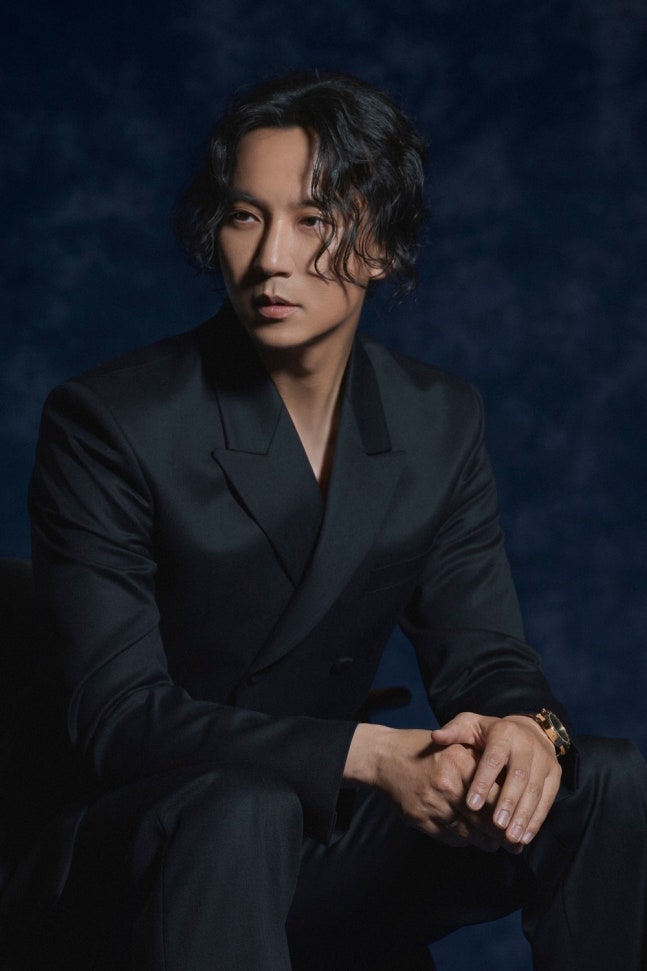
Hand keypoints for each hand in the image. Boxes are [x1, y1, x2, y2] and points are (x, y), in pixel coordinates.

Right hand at [344, 724, 507, 851]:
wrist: (385, 758)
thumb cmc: (426, 750)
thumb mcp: (455, 746)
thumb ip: (480, 763)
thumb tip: (511, 788)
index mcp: (460, 763)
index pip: (495, 795)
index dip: (511, 813)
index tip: (521, 823)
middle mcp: (447, 784)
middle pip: (484, 820)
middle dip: (503, 837)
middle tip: (516, 846)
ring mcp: (432, 804)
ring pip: (469, 834)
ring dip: (485, 843)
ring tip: (494, 844)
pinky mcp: (420, 819)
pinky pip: (449, 838)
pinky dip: (462, 840)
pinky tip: (469, 838)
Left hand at [431, 712, 561, 847]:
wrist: (529, 730)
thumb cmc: (491, 732)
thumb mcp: (471, 724)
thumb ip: (454, 731)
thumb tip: (436, 736)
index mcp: (504, 733)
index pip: (493, 759)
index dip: (483, 782)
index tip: (471, 804)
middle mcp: (527, 746)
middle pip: (519, 777)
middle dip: (507, 803)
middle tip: (496, 826)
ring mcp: (544, 760)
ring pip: (535, 791)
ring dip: (524, 816)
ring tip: (510, 838)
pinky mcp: (555, 775)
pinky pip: (547, 799)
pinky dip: (536, 819)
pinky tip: (525, 836)